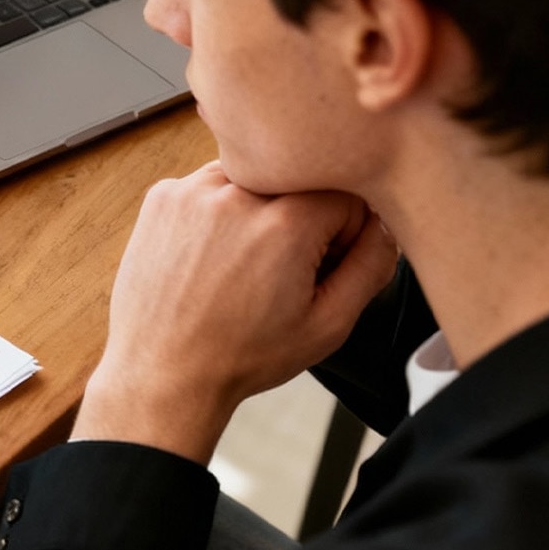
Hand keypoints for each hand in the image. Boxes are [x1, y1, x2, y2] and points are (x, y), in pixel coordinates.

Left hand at [71, 161, 398, 462]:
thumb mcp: (328, 325)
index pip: (345, 194)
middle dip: (300, 219)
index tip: (319, 265)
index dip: (342, 233)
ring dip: (257, 209)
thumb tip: (387, 225)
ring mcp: (192, 191)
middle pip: (298, 182)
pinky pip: (210, 185)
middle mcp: (236, 195)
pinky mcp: (162, 196)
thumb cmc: (241, 356)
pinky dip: (217, 211)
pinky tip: (210, 256)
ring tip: (241, 263)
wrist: (163, 371)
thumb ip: (371, 265)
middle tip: (279, 270)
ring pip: (253, 177)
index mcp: (284, 224)